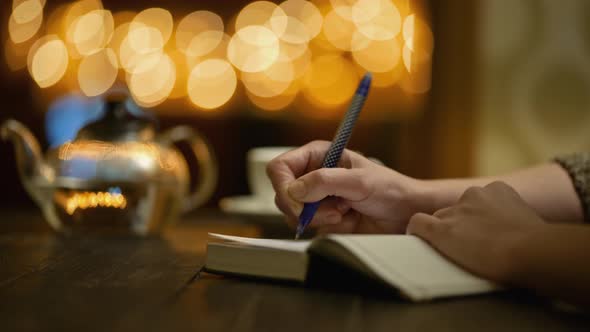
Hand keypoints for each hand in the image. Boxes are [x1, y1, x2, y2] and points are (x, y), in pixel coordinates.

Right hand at [266, 140, 425, 233]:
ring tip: (344, 212)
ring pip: (293, 214)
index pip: (280, 167)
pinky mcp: (321, 218)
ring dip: (318, 218)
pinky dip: (327, 228)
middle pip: (282, 194)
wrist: (405, 214)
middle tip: (333, 210)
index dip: (283, 185)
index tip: (298, 203)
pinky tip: (347, 220)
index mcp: (317, 155)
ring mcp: (315, 199)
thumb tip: (294, 190)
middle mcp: (312, 175)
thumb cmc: (390, 189)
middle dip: (305, 207)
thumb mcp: (359, 181)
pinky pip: (308, 228)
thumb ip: (325, 181)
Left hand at [407, 181, 546, 281]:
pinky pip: (418, 224)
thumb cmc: (538, 245)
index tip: (480, 235)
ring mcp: (456, 212)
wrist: (530, 252)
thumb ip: (513, 221)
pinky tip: (416, 242)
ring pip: (438, 220)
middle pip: (454, 210)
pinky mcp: (441, 229)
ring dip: (443, 233)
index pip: (475, 203)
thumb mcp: (529, 222)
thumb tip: (513, 235)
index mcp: (497, 190)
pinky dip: (416, 232)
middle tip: (467, 248)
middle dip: (458, 227)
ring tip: (451, 253)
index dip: (475, 220)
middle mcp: (472, 195)